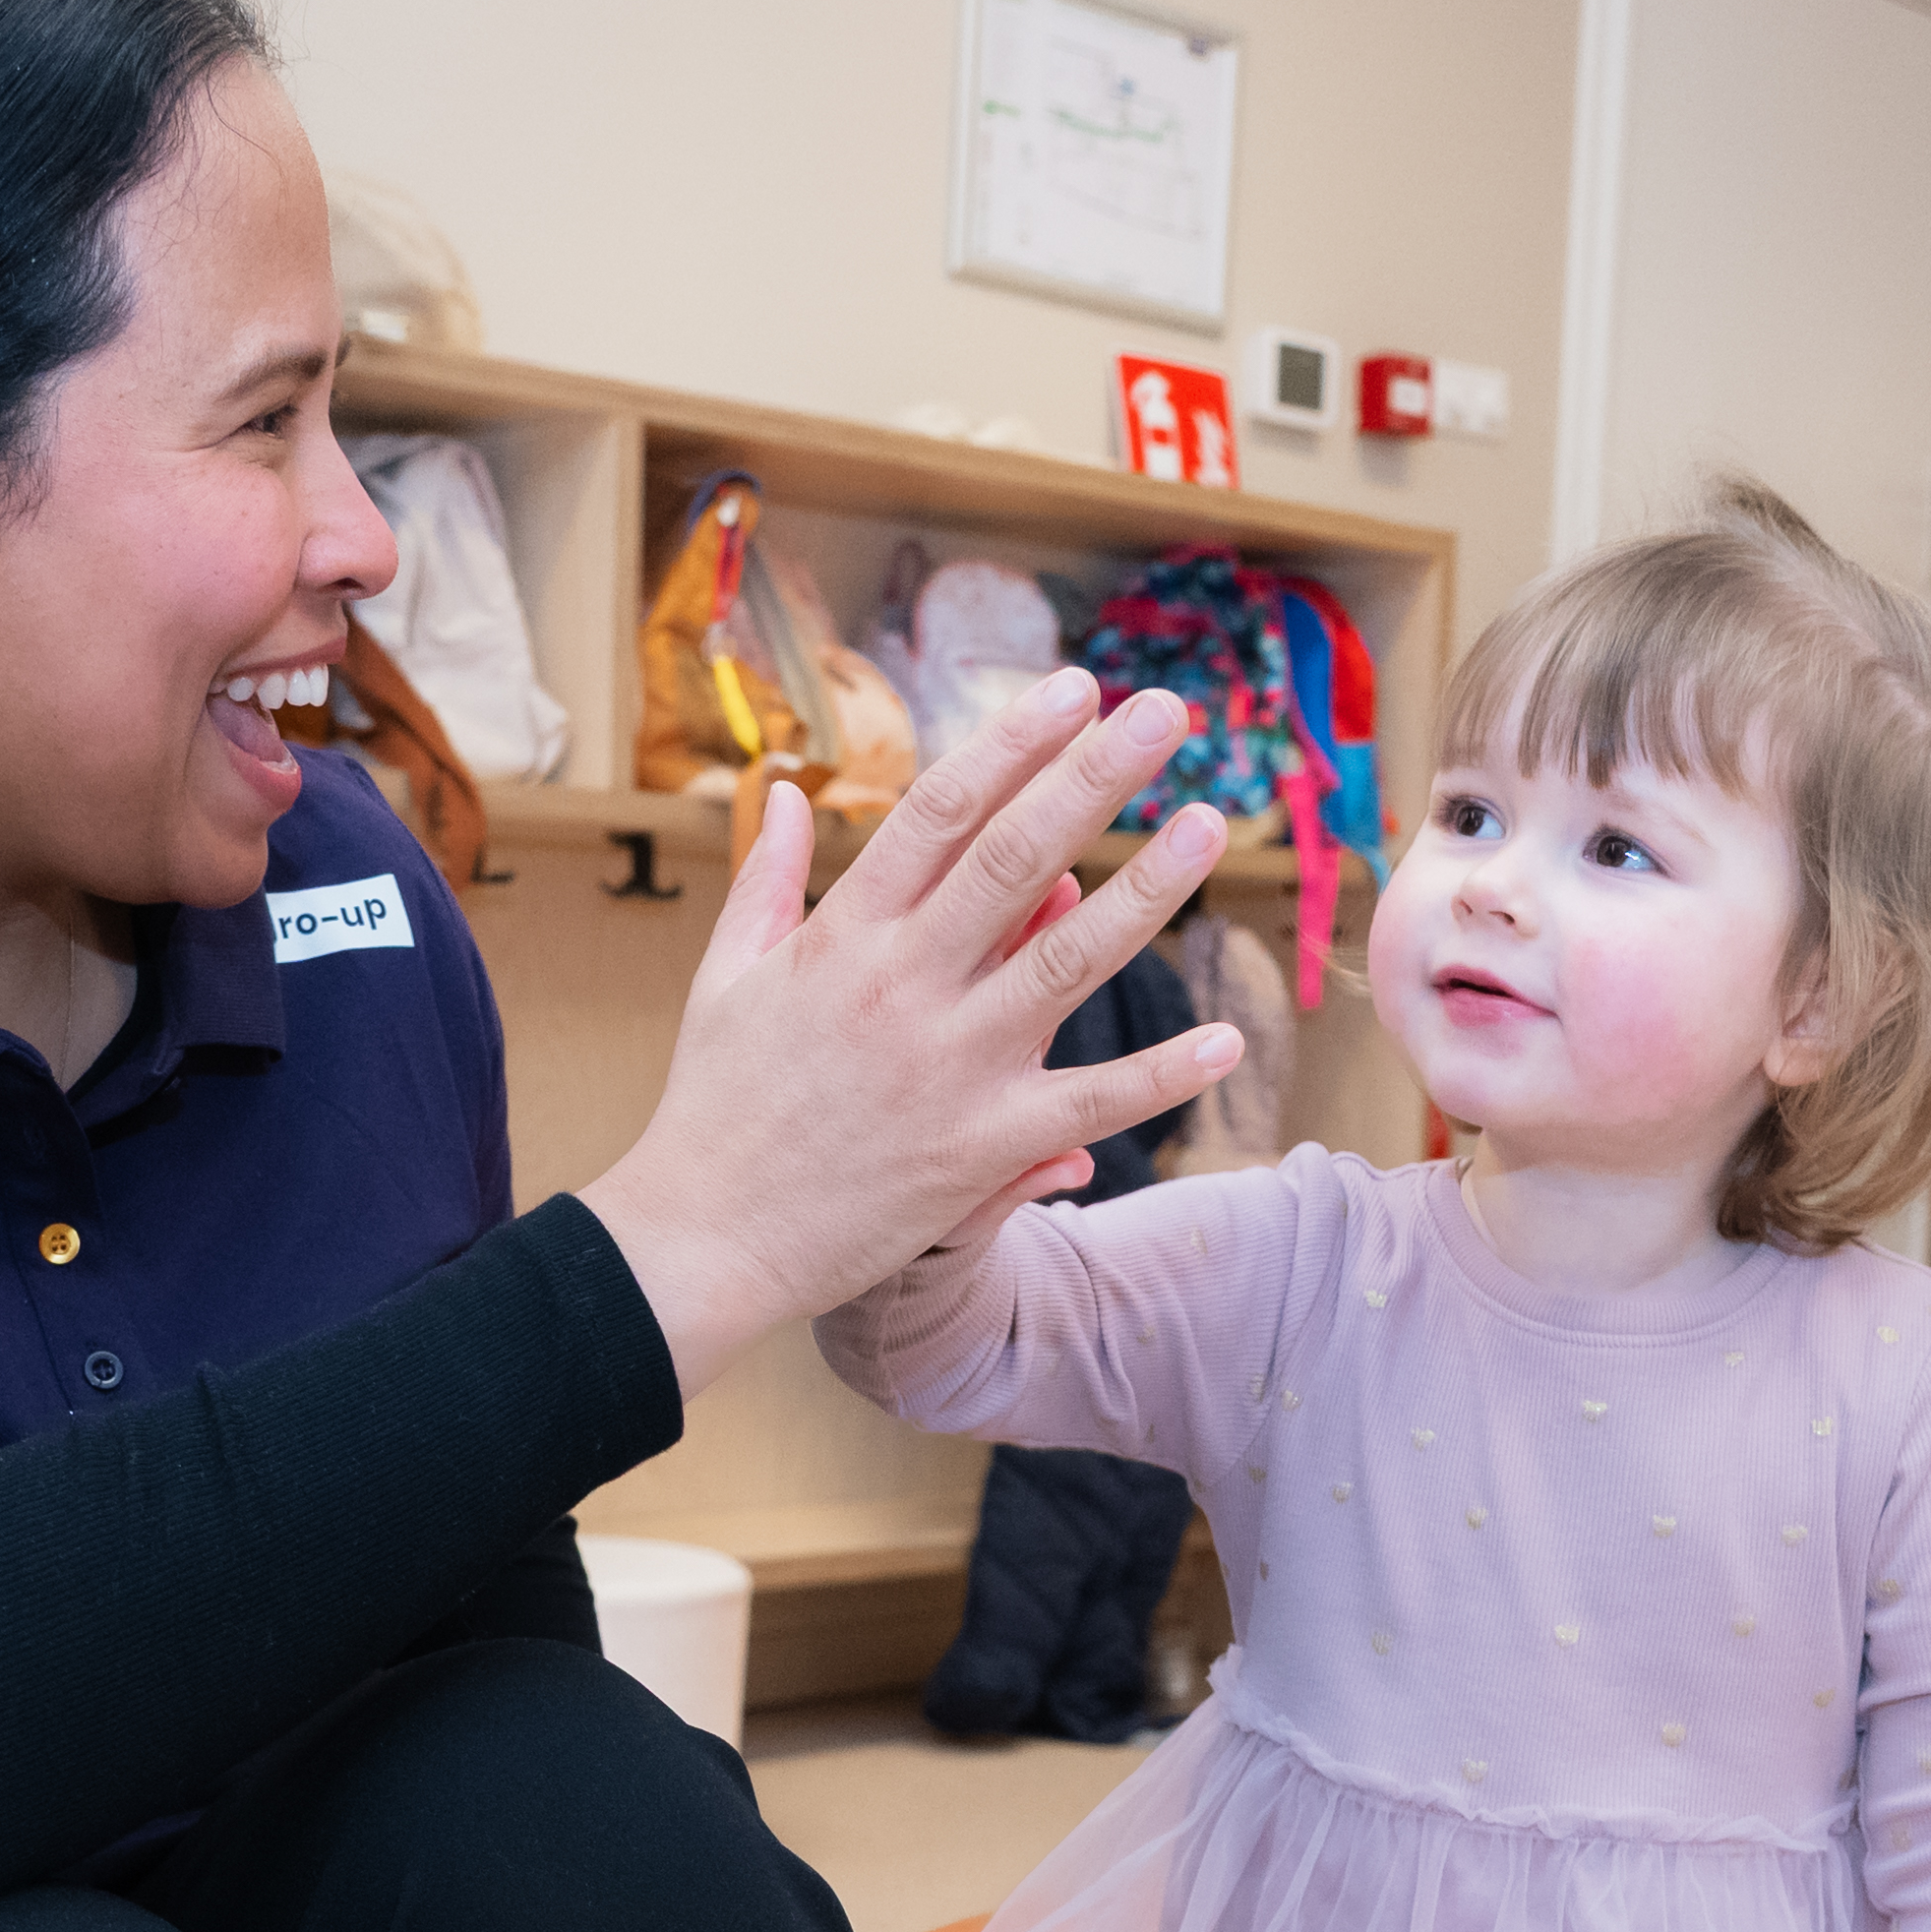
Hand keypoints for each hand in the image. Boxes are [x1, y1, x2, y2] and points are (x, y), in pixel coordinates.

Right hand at [575, 673, 1248, 1398]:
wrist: (702, 1240)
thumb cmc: (712, 1105)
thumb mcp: (723, 976)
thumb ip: (765, 879)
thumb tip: (780, 789)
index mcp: (842, 936)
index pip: (942, 812)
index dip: (1013, 744)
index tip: (1072, 691)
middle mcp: (903, 986)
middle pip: (1016, 858)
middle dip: (1094, 777)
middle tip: (1163, 713)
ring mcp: (949, 1067)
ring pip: (1068, 962)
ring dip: (1147, 891)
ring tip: (1206, 824)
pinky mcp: (979, 1148)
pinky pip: (1089, 1103)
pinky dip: (1160, 1073)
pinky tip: (1228, 1036)